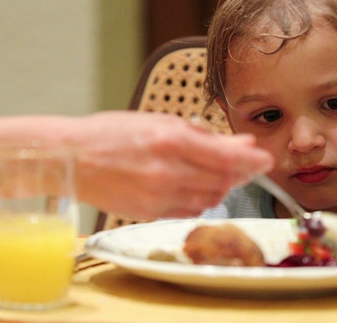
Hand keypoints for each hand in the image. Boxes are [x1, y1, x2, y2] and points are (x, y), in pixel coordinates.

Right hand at [74, 111, 273, 218]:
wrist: (70, 159)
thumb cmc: (110, 134)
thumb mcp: (158, 122)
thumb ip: (202, 135)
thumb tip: (241, 144)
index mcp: (170, 140)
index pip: (226, 157)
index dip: (252, 160)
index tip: (266, 158)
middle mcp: (167, 171)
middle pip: (223, 181)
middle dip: (241, 174)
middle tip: (246, 165)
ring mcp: (159, 196)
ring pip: (210, 199)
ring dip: (222, 187)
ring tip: (219, 173)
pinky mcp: (151, 213)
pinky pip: (190, 211)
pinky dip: (201, 199)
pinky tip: (196, 186)